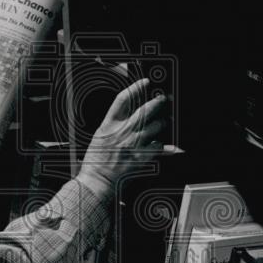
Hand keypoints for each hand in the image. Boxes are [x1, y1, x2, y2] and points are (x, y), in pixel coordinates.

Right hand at [77, 78, 166, 200]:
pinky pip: (159, 146)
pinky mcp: (142, 157)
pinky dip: (164, 145)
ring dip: (163, 122)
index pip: (124, 99)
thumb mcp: (99, 136)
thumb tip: (127, 114)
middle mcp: (123, 132)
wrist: (97, 180)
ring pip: (156, 126)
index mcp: (109, 125)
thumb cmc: (95, 161)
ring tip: (165, 121)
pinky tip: (167, 144)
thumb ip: (114, 124)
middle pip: (145, 110)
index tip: (145, 83)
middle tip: (163, 98)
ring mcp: (134, 144)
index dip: (136, 87)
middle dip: (157, 102)